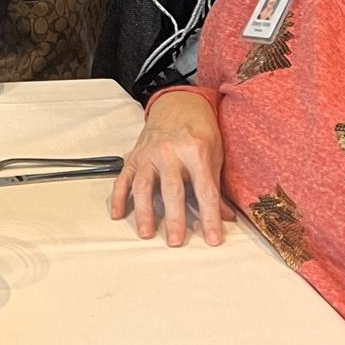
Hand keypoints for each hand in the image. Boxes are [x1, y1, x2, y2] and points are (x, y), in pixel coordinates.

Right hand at [108, 91, 233, 246]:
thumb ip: (217, 186)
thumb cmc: (198, 128)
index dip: (210, 217)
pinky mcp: (135, 156)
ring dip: (144, 212)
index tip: (213, 238)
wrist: (178, 104)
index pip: (205, 191)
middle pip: (172, 190)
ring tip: (146, 232)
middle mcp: (170, 152)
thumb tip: (225, 216)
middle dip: (175, 218)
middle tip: (176, 241)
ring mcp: (149, 154)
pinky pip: (124, 178)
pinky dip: (119, 197)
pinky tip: (118, 214)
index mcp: (196, 151)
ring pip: (144, 186)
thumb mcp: (216, 153)